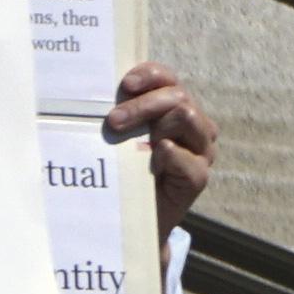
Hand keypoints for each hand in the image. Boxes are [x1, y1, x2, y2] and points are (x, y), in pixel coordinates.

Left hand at [107, 56, 217, 224]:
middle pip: (176, 96)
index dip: (149, 75)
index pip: (167, 78)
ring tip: (130, 145)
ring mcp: (200, 150)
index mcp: (172, 107)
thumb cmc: (122, 172)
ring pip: (187, 116)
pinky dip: (170, 155)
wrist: (130, 217)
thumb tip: (93, 92)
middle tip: (113, 122)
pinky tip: (153, 160)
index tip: (125, 85)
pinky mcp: (199, 177)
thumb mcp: (117, 138)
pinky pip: (189, 159)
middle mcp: (192, 124)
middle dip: (142, 105)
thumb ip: (118, 115)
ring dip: (155, 126)